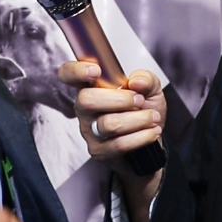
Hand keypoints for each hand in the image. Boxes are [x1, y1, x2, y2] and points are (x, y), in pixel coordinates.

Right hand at [58, 62, 165, 221]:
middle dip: (119, 99)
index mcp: (91, 86)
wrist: (152, 141)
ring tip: (152, 117)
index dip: (76, 70)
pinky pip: (118, 144)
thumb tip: (136, 81)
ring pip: (107, 124)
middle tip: (139, 100)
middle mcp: (84, 108)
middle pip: (86, 100)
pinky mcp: (99, 151)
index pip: (69, 74)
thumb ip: (146, 78)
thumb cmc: (144, 110)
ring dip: (138, 119)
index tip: (96, 70)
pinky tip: (152, 131)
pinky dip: (141, 136)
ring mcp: (89, 130)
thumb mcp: (150, 89)